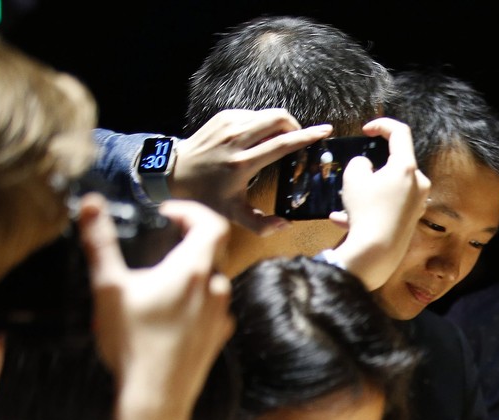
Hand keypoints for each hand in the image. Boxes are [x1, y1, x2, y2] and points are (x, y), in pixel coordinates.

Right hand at [78, 195, 232, 419]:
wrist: (156, 396)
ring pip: (212, 281)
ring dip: (190, 272)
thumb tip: (90, 203)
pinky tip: (167, 313)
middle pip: (212, 252)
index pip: (212, 224)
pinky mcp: (219, 337)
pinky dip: (194, 299)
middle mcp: (217, 290)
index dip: (192, 212)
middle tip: (159, 242)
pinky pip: (211, 308)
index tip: (166, 215)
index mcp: (194, 271)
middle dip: (187, 241)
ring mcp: (222, 316)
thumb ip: (100, 242)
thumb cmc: (132, 342)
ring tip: (158, 280)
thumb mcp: (109, 287)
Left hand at [171, 109, 332, 233]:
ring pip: (267, 114)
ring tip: (280, 141)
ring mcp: (229, 124)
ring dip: (280, 125)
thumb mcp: (232, 215)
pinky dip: (263, 124)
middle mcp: (237, 139)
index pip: (282, 144)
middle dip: (295, 126)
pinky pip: (254, 114)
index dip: (307, 136)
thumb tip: (285, 225)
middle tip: (298, 140)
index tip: (324, 131)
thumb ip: (261, 225)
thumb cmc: (206, 196)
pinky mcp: (223, 116)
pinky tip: (260, 139)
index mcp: (243, 163)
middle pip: (278, 118)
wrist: (174, 173)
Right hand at [329, 117, 429, 289]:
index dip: (381, 125)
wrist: (377, 253)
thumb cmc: (366, 210)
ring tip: (344, 203)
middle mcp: (418, 183)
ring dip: (366, 191)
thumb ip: (360, 163)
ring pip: (389, 188)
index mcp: (407, 167)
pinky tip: (344, 219)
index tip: (366, 131)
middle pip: (395, 164)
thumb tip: (368, 166)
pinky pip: (389, 206)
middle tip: (354, 175)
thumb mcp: (353, 177)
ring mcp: (417, 203)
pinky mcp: (411, 219)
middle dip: (372, 167)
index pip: (400, 132)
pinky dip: (370, 208)